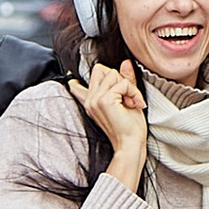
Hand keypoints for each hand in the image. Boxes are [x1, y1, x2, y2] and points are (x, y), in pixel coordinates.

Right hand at [74, 58, 147, 186]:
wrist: (131, 144)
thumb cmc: (130, 128)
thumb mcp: (128, 99)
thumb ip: (124, 81)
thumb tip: (125, 63)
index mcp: (92, 103)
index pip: (77, 87)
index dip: (77, 82)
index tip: (72, 81)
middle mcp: (90, 100)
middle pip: (100, 69)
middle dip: (118, 78)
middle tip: (128, 97)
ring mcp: (95, 100)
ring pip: (113, 74)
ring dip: (129, 87)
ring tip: (132, 103)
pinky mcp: (104, 100)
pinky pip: (122, 83)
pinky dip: (134, 92)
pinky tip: (136, 104)